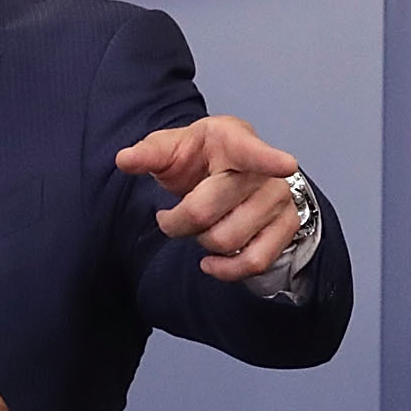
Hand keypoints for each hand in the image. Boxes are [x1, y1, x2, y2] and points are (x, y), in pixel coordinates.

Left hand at [115, 114, 304, 281]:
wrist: (228, 171)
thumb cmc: (199, 158)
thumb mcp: (171, 148)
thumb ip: (148, 153)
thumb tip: (125, 159)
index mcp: (233, 141)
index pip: (251, 150)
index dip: (268, 158)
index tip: (285, 164)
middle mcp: (263, 171)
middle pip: (207, 210)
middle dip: (177, 221)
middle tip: (171, 216)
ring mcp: (279, 200)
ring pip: (227, 240)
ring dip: (200, 242)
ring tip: (198, 227)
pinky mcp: (286, 227)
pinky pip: (255, 262)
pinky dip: (227, 270)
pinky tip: (211, 262)